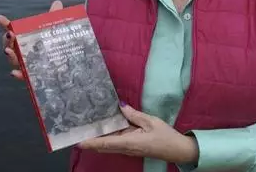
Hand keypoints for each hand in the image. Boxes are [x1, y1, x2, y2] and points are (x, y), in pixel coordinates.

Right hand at [0, 0, 63, 80]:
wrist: (66, 65)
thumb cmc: (56, 45)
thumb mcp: (55, 30)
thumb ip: (55, 17)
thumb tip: (58, 3)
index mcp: (26, 38)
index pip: (13, 30)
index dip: (5, 24)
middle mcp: (23, 50)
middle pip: (10, 45)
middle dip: (7, 40)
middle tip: (10, 34)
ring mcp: (26, 63)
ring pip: (13, 60)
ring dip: (9, 55)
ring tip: (8, 51)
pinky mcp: (32, 76)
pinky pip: (22, 76)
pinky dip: (18, 75)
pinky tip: (14, 72)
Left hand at [78, 103, 198, 164]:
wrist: (178, 150)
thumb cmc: (166, 136)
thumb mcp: (150, 121)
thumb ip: (134, 114)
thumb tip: (120, 106)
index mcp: (129, 142)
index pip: (105, 143)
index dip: (90, 142)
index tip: (77, 140)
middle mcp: (125, 148)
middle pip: (103, 145)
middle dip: (90, 140)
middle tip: (77, 130)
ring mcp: (128, 149)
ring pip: (108, 145)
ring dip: (97, 139)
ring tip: (85, 127)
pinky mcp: (131, 147)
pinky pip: (115, 143)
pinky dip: (107, 137)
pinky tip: (103, 128)